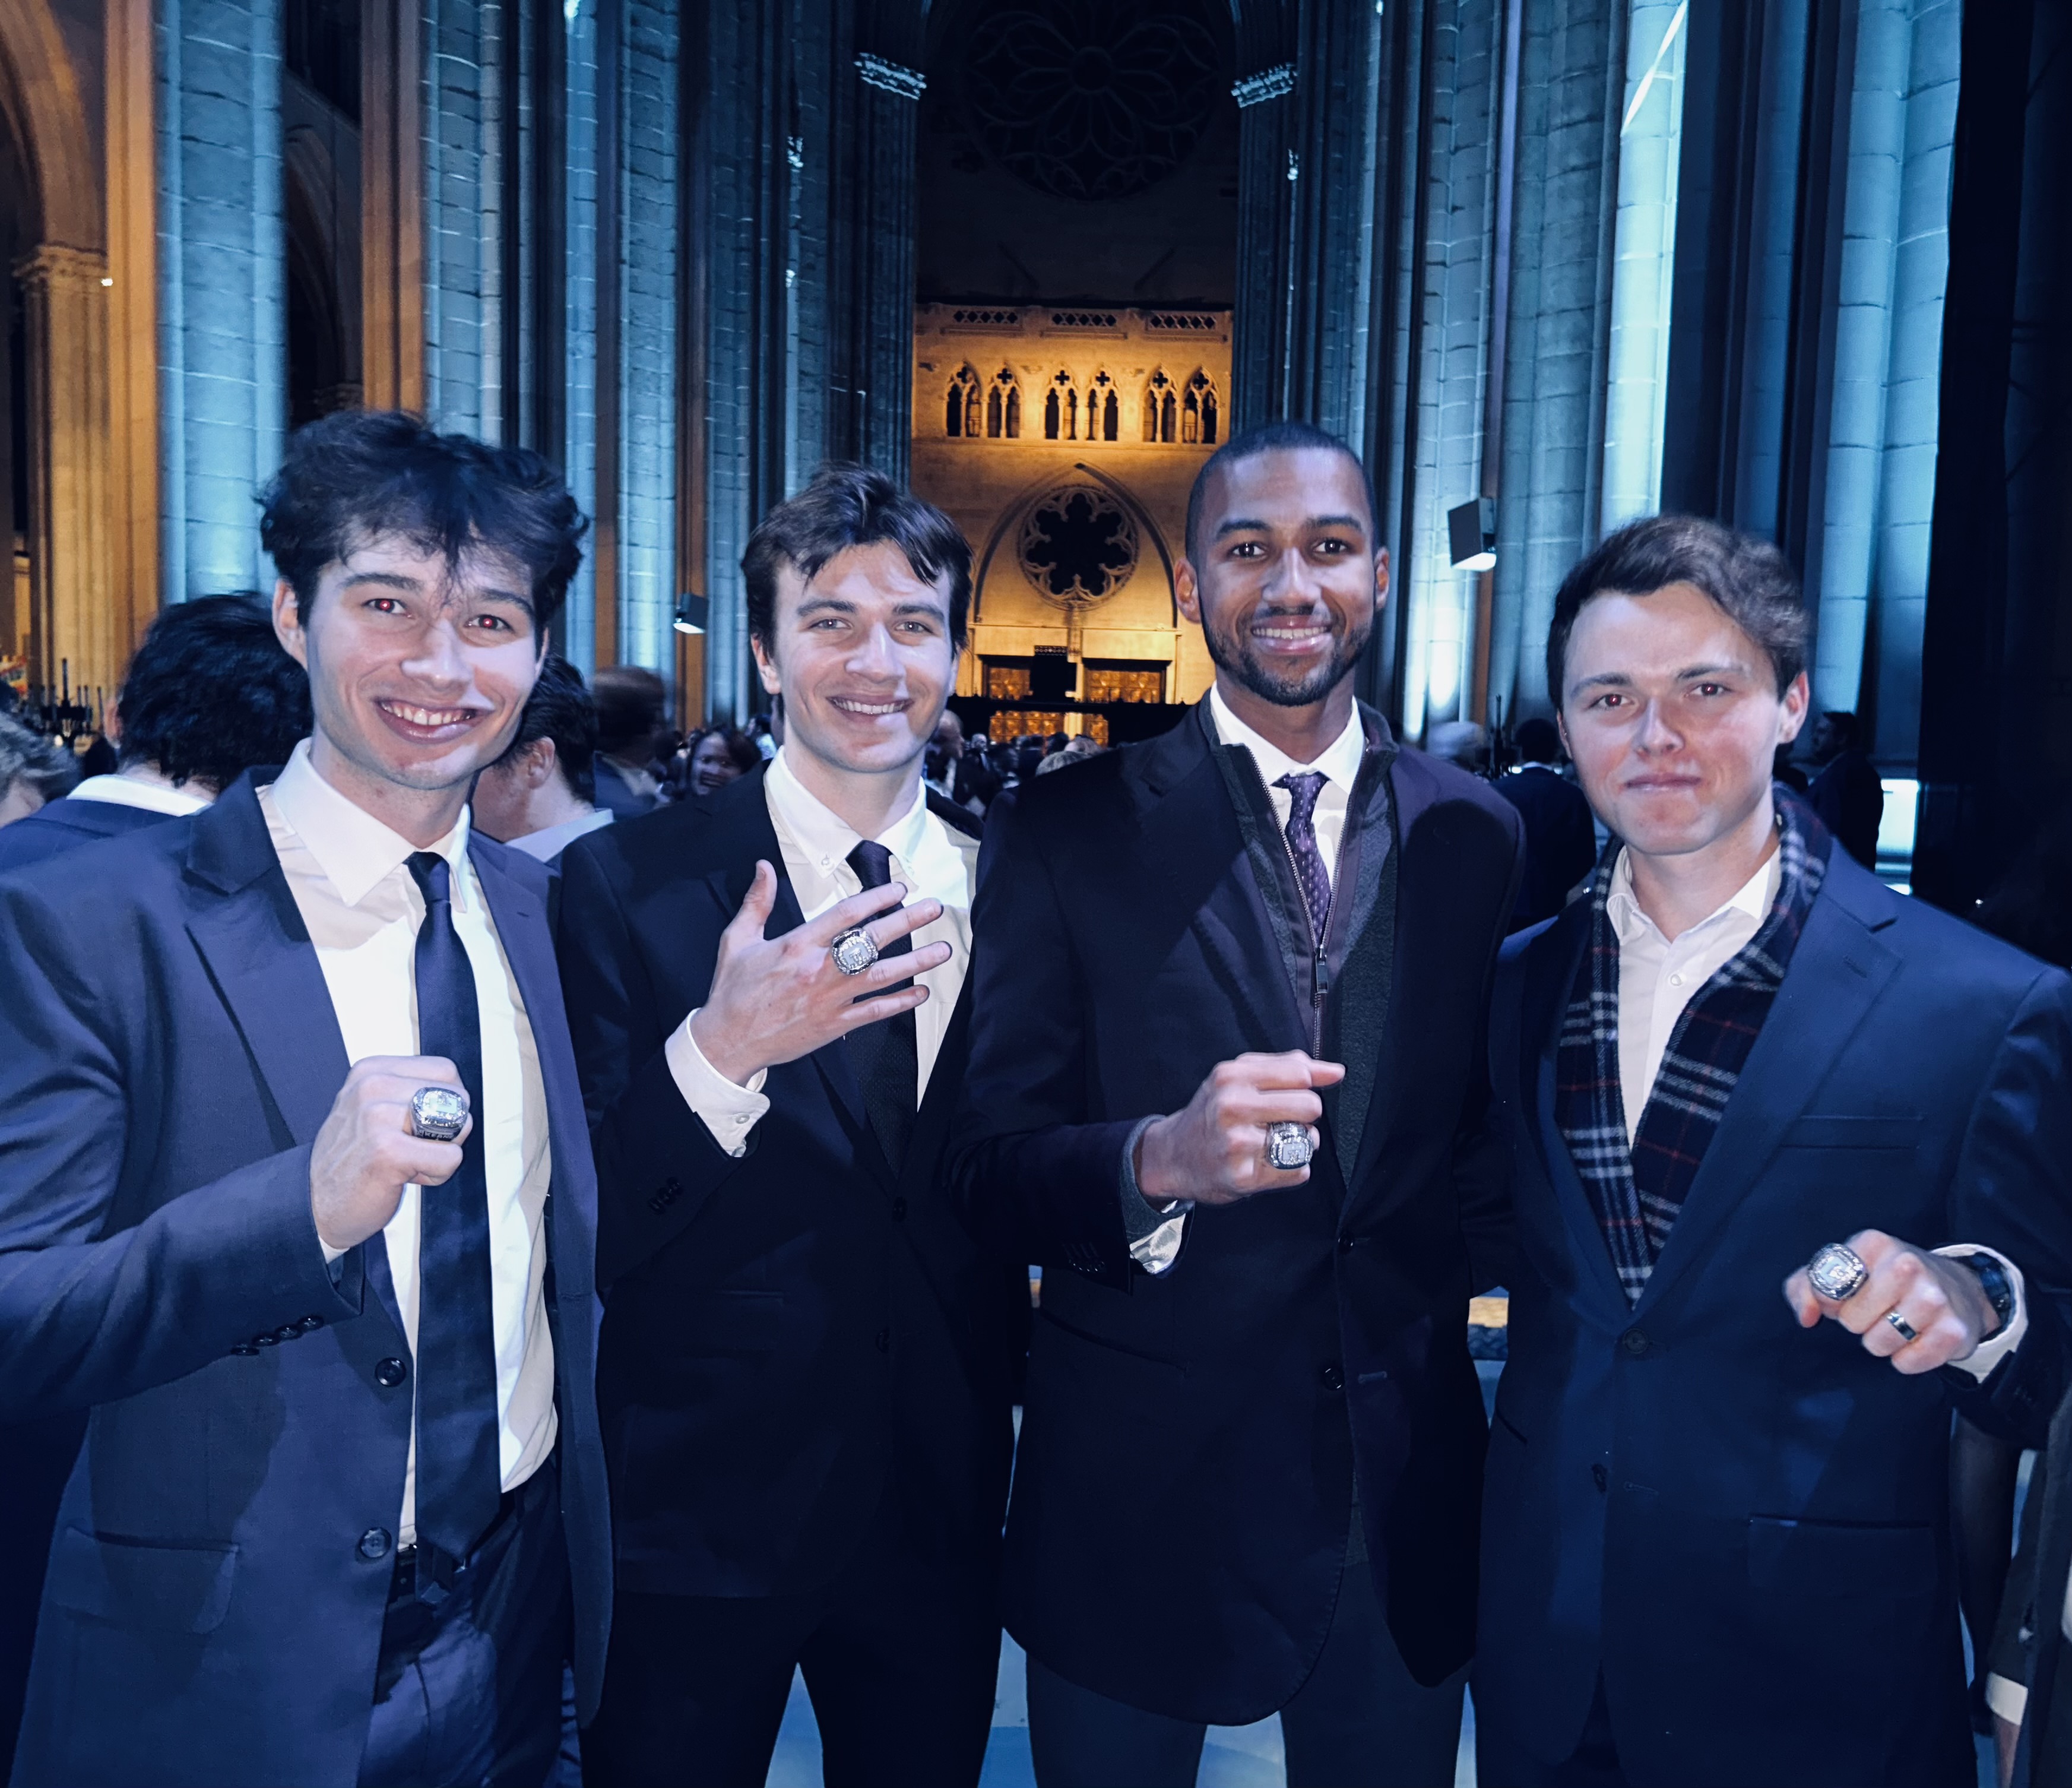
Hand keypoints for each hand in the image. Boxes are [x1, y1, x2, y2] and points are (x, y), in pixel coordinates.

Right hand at [310, 1055, 473, 1251]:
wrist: (315, 1204)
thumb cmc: (354, 1159)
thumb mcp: (374, 1108)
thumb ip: (412, 1092)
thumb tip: (460, 1097)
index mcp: (372, 1071)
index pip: (446, 1071)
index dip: (446, 1103)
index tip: (417, 1125)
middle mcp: (372, 1086)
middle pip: (458, 1098)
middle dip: (447, 1129)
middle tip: (411, 1148)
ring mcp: (377, 1116)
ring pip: (458, 1127)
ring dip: (439, 1154)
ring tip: (404, 1162)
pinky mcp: (387, 1150)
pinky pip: (450, 1158)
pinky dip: (436, 1175)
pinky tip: (403, 1177)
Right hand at [688, 861, 950, 1084]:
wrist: (727, 1042)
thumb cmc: (732, 991)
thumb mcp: (737, 941)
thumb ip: (756, 902)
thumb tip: (763, 867)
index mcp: (797, 945)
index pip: (846, 915)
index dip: (876, 899)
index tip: (898, 890)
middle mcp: (819, 970)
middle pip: (872, 941)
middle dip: (907, 922)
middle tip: (933, 910)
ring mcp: (830, 999)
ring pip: (882, 976)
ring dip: (916, 963)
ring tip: (942, 951)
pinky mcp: (835, 1025)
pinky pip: (875, 1011)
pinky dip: (901, 1002)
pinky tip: (922, 993)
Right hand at [1135, 1051, 1346, 1207]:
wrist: (1173, 1156)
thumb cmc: (1212, 1114)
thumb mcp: (1238, 1077)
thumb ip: (1286, 1067)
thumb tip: (1336, 1072)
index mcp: (1232, 1076)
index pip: (1300, 1073)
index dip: (1309, 1084)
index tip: (1299, 1092)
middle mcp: (1232, 1107)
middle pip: (1310, 1107)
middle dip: (1305, 1116)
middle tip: (1283, 1120)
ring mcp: (1237, 1143)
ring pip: (1307, 1140)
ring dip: (1300, 1143)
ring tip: (1274, 1142)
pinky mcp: (1244, 1177)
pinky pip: (1298, 1170)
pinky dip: (1292, 1168)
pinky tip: (1269, 1162)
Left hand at [1783, 1229, 1998, 1373]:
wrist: (1958, 1288)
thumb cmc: (1887, 1280)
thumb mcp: (1843, 1270)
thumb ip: (1806, 1286)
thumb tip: (1806, 1317)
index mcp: (1875, 1244)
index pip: (1827, 1285)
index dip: (1829, 1301)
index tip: (1843, 1298)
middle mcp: (1907, 1265)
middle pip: (1852, 1320)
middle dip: (1857, 1322)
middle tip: (1876, 1311)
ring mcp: (1934, 1297)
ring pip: (1879, 1343)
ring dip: (1881, 1342)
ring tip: (1895, 1324)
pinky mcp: (1953, 1331)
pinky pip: (1907, 1362)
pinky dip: (1905, 1359)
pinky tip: (1915, 1339)